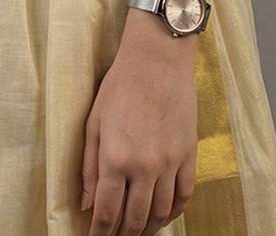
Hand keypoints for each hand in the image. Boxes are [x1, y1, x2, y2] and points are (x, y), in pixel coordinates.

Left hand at [80, 12, 197, 233]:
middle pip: (134, 220)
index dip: (100, 234)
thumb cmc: (121, 84)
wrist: (158, 58)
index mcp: (116, 159)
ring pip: (161, 214)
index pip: (107, 214)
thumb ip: (89, 166)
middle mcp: (144, 167)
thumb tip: (87, 204)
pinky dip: (174, 213)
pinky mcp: (189, 155)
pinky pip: (184, 197)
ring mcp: (170, 163)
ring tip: (137, 231)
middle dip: (122, 235)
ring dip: (148, 228)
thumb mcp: (94, 121)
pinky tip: (164, 215)